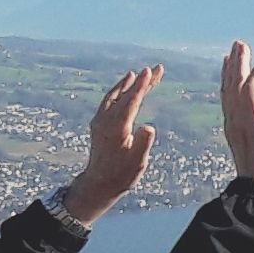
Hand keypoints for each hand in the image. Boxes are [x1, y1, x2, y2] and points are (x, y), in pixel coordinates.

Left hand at [63, 62, 161, 221]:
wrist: (99, 184)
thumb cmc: (121, 175)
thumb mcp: (137, 162)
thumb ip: (143, 143)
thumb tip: (150, 128)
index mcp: (117, 127)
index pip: (132, 100)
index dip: (142, 85)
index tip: (149, 71)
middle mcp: (106, 120)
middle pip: (125, 95)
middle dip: (141, 81)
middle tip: (156, 68)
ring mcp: (100, 122)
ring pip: (114, 96)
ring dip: (126, 84)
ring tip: (134, 74)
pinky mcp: (98, 125)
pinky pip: (107, 103)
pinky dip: (116, 93)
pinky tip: (121, 92)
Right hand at [218, 42, 253, 190]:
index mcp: (234, 128)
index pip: (228, 98)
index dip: (228, 79)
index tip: (228, 63)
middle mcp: (233, 121)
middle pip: (229, 86)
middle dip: (232, 65)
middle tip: (236, 46)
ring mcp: (240, 119)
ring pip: (236, 83)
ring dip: (240, 63)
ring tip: (242, 45)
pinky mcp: (252, 118)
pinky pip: (252, 90)